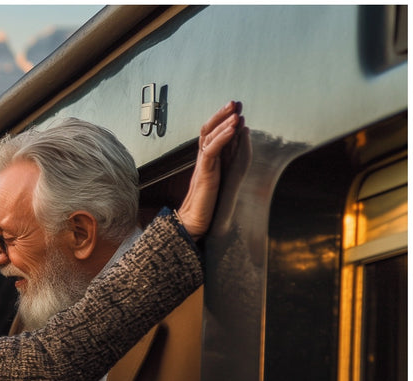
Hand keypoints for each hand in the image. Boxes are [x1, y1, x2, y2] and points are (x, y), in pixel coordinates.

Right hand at [177, 101, 243, 238]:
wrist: (195, 223)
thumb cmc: (207, 205)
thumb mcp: (223, 179)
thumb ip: (229, 161)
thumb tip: (240, 139)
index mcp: (208, 161)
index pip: (212, 134)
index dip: (222, 120)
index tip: (235, 108)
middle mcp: (204, 160)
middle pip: (208, 130)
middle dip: (222, 115)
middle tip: (235, 102)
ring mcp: (203, 166)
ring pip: (209, 138)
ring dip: (224, 123)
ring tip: (236, 112)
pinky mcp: (204, 174)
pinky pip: (211, 151)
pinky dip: (222, 138)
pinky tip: (233, 129)